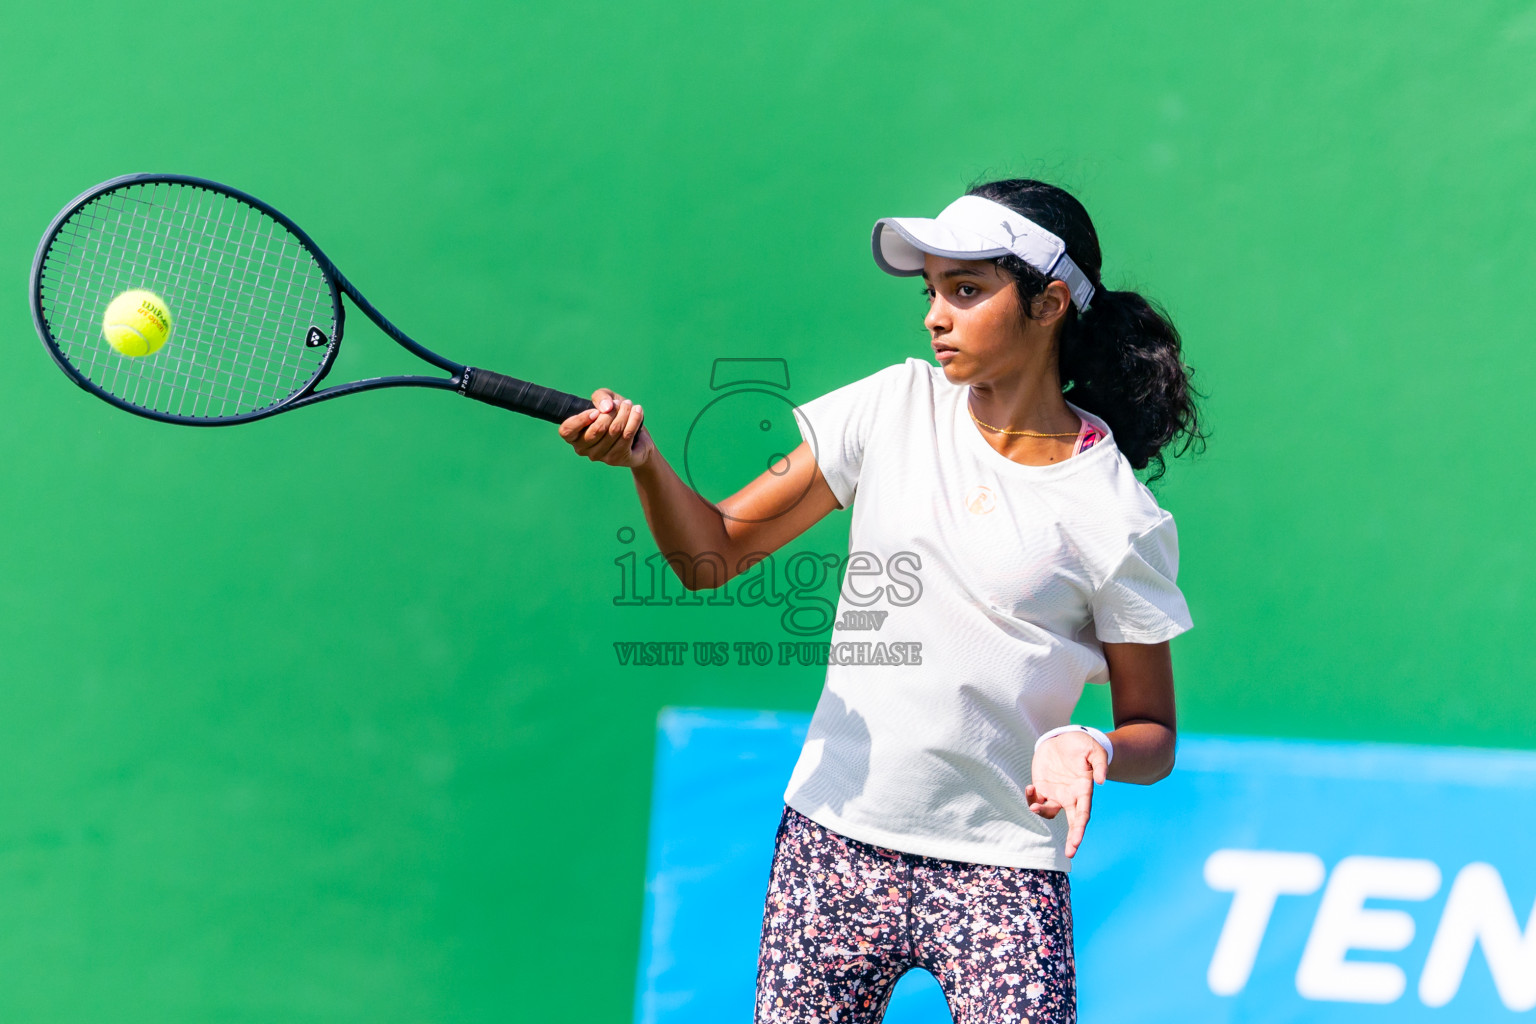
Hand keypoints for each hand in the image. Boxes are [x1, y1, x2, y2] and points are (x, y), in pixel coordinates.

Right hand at [558, 388, 652, 468]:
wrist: (637, 438)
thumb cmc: (614, 416)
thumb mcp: (605, 400)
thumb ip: (600, 397)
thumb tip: (606, 407)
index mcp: (574, 436)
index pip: (567, 430)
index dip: (581, 419)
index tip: (595, 411)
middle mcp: (583, 449)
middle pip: (597, 428)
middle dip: (613, 411)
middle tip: (621, 403)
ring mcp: (600, 456)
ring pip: (614, 430)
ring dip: (625, 413)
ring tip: (629, 405)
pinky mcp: (617, 458)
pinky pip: (627, 435)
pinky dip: (634, 419)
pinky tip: (638, 411)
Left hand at [1025, 730, 1107, 858]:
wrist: (1064, 739)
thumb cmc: (1083, 745)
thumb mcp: (1094, 750)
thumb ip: (1099, 764)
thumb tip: (1102, 781)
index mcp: (1084, 791)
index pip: (1083, 814)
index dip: (1080, 829)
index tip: (1077, 842)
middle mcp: (1071, 797)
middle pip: (1072, 823)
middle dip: (1072, 838)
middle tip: (1070, 853)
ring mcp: (1055, 793)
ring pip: (1049, 812)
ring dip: (1041, 813)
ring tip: (1034, 807)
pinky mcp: (1042, 787)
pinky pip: (1035, 800)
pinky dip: (1030, 799)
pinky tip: (1029, 787)